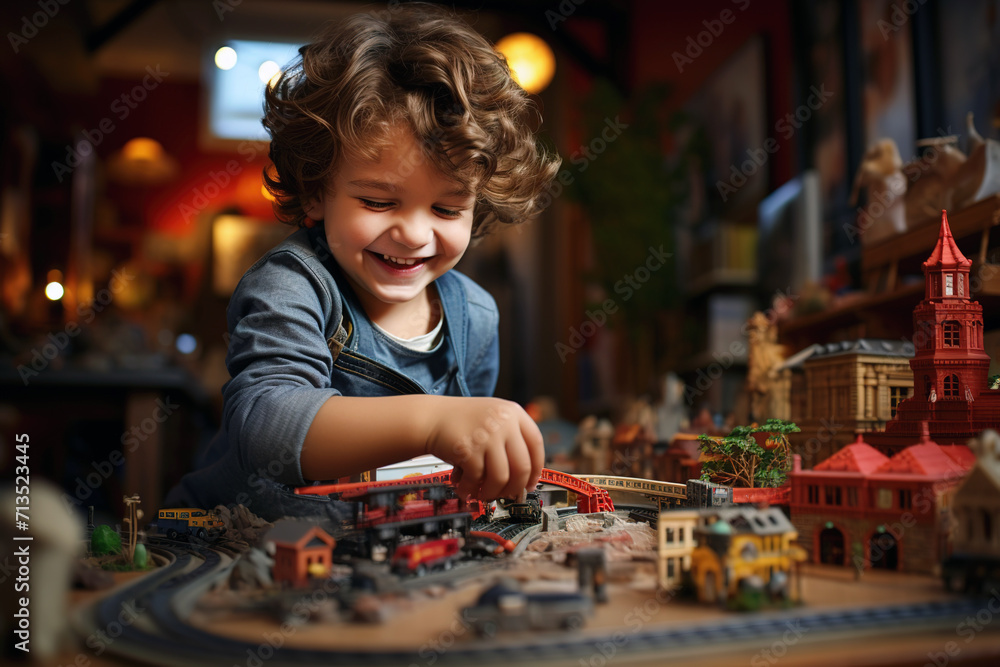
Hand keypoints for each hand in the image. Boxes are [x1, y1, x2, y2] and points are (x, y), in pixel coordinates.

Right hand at [425, 397, 543, 500]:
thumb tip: (525, 478)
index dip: (536, 468)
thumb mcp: (493, 418)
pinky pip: (478, 479)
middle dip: (515, 488)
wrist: (431, 417)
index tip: (530, 483)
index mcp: (514, 413)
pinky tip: (466, 490)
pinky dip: (471, 490)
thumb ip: (511, 439)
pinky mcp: (469, 449)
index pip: (536, 444)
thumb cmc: (462, 422)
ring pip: (501, 477)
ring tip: (484, 495)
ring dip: (492, 493)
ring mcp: (487, 435)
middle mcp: (503, 422)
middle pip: (523, 466)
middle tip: (508, 496)